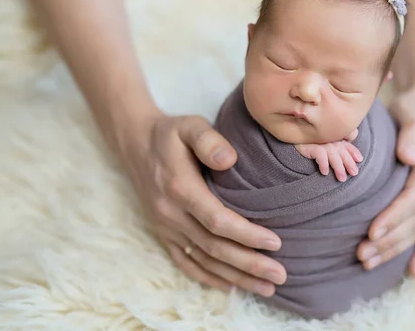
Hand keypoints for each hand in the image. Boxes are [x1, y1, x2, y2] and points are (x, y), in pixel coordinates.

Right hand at [119, 113, 286, 296]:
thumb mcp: (189, 126)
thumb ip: (209, 140)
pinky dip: (207, 277)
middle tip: (279, 277)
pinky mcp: (163, 233)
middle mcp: (171, 213)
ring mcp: (165, 226)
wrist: (135, 143)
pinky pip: (185, 261)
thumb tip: (230, 160)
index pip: (217, 220)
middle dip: (249, 264)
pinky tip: (230, 286)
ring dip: (234, 277)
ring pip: (203, 260)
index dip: (246, 235)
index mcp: (180, 188)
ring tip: (265, 288)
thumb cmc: (170, 134)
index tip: (275, 243)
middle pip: (214, 247)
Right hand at [295, 129, 362, 181]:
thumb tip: (347, 147)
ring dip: (338, 166)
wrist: (287, 137)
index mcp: (331, 136)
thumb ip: (334, 145)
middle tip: (354, 173)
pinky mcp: (308, 145)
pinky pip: (320, 154)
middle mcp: (326, 137)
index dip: (353, 151)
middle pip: (341, 150)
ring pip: (333, 153)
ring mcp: (318, 140)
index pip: (345, 143)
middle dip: (348, 162)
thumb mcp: (321, 144)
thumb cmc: (306, 143)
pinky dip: (323, 163)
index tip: (360, 159)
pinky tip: (325, 172)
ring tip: (341, 178)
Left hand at [357, 89, 414, 276]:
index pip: (413, 199)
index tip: (373, 232)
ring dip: (394, 249)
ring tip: (368, 263)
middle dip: (389, 241)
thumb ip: (412, 135)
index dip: (394, 217)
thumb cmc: (414, 111)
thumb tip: (410, 156)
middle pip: (413, 221)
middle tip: (361, 256)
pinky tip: (413, 272)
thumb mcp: (414, 115)